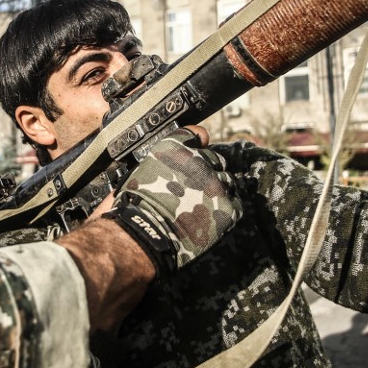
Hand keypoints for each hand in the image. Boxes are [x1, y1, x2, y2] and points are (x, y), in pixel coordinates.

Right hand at [105, 127, 242, 278]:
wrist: (142, 232)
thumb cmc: (132, 206)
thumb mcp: (138, 171)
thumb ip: (160, 163)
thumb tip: (167, 168)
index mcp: (175, 147)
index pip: (197, 135)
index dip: (198, 145)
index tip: (197, 152)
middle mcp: (198, 160)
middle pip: (215, 160)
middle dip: (208, 173)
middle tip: (196, 189)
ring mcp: (214, 184)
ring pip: (227, 182)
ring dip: (218, 192)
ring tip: (203, 207)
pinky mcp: (225, 208)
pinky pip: (234, 205)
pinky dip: (225, 211)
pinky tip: (210, 219)